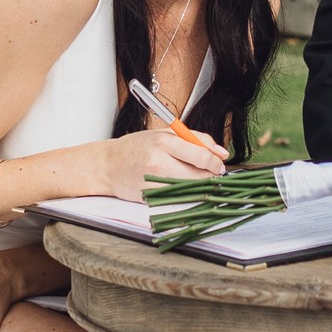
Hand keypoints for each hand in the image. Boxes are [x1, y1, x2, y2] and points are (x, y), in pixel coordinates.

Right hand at [98, 125, 225, 202]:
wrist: (109, 165)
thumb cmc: (137, 147)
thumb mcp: (166, 134)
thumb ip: (197, 139)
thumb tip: (221, 154)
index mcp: (164, 142)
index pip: (201, 156)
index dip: (215, 163)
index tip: (220, 166)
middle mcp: (159, 162)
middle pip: (199, 176)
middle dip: (211, 177)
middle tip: (211, 174)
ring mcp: (154, 182)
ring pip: (191, 190)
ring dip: (199, 186)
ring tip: (192, 178)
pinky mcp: (151, 197)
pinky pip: (178, 198)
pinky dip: (184, 194)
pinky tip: (179, 187)